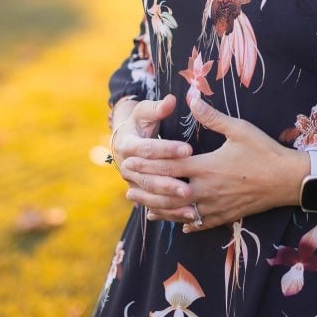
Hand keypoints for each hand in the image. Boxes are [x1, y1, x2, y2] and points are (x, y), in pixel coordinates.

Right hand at [112, 95, 194, 222]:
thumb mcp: (145, 112)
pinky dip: (170, 212)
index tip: (188, 149)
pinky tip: (189, 215)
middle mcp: (126, 166)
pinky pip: (154, 206)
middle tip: (188, 187)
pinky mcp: (139, 193)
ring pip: (150, 195)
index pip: (147, 149)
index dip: (167, 149)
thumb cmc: (141, 121)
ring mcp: (131, 182)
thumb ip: (158, 108)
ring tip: (191, 205)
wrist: (125, 138)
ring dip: (170, 202)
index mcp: (127, 145)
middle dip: (168, 183)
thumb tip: (171, 100)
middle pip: (147, 178)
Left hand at [122, 88, 306, 230]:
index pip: (168, 167)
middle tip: (127, 188)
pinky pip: (200, 223)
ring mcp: (215, 206)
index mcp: (206, 167)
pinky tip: (177, 225)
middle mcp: (206, 190)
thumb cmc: (264, 151)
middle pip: (168, 194)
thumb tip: (191, 97)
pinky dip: (185, 224)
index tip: (129, 163)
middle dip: (146, 191)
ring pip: (180, 213)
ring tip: (142, 208)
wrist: (288, 180)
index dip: (147, 166)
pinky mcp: (226, 216)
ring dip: (159, 210)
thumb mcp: (239, 129)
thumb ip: (211, 116)